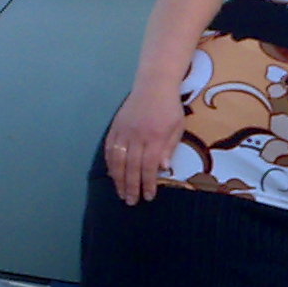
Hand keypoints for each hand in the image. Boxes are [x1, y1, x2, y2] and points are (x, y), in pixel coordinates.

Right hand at [103, 85, 182, 204]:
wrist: (154, 84)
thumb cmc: (170, 108)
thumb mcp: (177, 128)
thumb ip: (169, 148)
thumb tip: (162, 168)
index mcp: (155, 138)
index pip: (149, 167)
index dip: (147, 184)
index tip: (148, 197)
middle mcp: (137, 136)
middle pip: (131, 167)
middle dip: (131, 187)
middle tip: (131, 202)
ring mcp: (124, 131)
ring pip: (118, 160)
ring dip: (118, 179)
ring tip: (121, 193)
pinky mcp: (115, 126)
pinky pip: (109, 148)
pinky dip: (110, 163)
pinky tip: (112, 174)